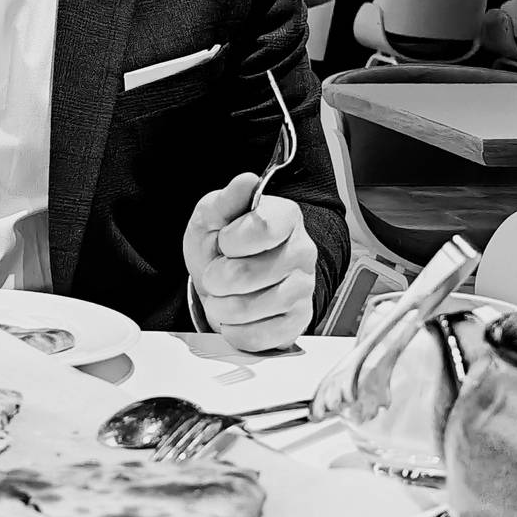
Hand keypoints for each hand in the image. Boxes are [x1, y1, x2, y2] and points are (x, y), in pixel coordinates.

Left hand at [183, 171, 317, 352]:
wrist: (222, 280)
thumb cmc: (218, 244)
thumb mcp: (212, 215)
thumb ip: (227, 200)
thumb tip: (247, 181)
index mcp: (285, 217)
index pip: (262, 228)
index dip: (231, 240)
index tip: (224, 241)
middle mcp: (302, 251)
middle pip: (249, 273)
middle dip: (217, 277)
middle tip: (216, 274)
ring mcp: (304, 289)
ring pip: (251, 307)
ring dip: (222, 305)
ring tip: (223, 295)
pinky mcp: (297, 322)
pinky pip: (259, 335)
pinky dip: (235, 329)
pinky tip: (235, 315)